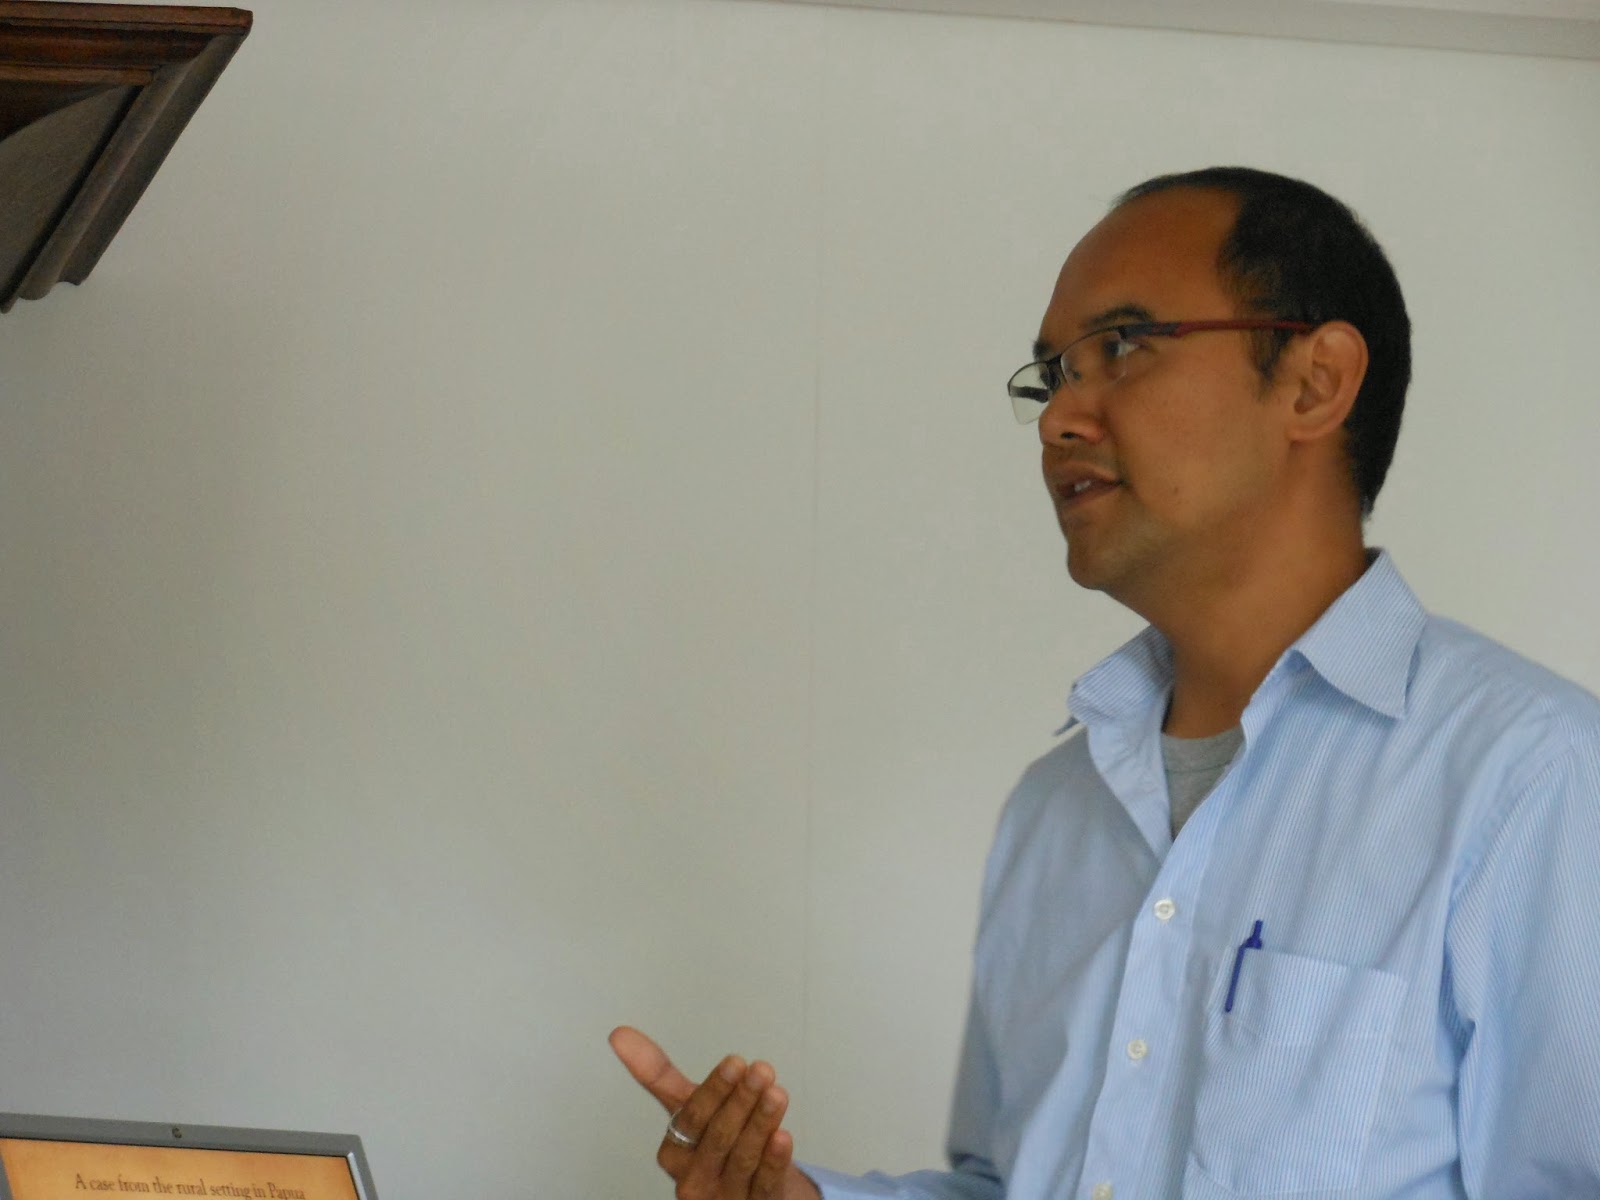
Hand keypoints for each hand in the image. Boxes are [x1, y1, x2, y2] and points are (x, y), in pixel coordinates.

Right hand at [610, 1025, 820, 1199]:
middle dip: (741, 1101)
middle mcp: (694, 1178)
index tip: (736, 1061)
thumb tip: (619, 1034)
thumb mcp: (689, 1109)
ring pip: (742, 1159)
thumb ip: (658, 1075)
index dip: (715, 1090)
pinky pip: (763, 1185)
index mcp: (674, 1150)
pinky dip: (774, 1161)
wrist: (744, 1189)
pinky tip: (783, 1137)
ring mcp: (723, 1198)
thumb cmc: (715, 1144)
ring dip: (761, 1124)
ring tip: (777, 1094)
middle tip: (762, 1071)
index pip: (692, 1118)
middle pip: (718, 1137)